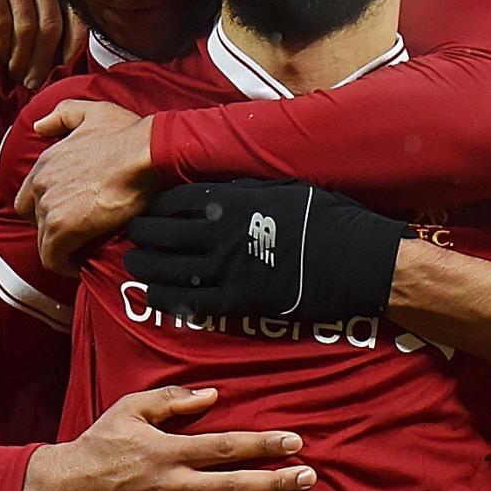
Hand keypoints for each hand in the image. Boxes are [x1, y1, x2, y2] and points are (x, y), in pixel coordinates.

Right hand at [0, 0, 76, 89]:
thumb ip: (44, 1)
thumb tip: (66, 49)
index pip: (74, 8)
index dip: (73, 41)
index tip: (64, 66)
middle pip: (50, 23)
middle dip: (44, 59)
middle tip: (34, 81)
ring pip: (27, 26)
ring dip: (22, 58)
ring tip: (16, 76)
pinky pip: (1, 21)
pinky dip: (3, 46)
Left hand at [16, 100, 158, 271]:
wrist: (145, 154)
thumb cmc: (126, 135)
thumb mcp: (92, 112)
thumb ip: (62, 115)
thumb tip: (40, 126)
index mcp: (45, 161)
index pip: (28, 197)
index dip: (46, 210)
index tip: (68, 217)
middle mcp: (41, 184)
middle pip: (34, 221)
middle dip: (52, 230)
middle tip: (77, 234)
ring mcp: (49, 206)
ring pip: (43, 241)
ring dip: (61, 249)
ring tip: (83, 252)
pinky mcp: (63, 227)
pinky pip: (53, 258)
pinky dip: (63, 265)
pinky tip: (81, 264)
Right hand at [23, 385, 312, 490]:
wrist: (59, 490)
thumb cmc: (98, 445)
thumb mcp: (129, 409)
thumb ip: (171, 400)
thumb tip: (212, 395)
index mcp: (168, 452)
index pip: (226, 447)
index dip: (263, 445)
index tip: (295, 443)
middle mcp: (171, 488)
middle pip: (233, 487)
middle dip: (275, 483)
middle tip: (309, 479)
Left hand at [125, 180, 404, 320]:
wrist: (356, 260)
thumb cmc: (327, 218)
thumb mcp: (282, 187)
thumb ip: (244, 190)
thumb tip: (218, 188)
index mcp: (229, 201)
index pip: (174, 202)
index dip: (156, 208)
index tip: (149, 212)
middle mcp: (219, 234)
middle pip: (163, 235)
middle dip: (142, 237)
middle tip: (133, 239)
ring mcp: (226, 270)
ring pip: (168, 270)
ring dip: (145, 268)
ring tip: (134, 266)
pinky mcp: (238, 301)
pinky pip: (190, 302)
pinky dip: (167, 298)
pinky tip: (155, 296)